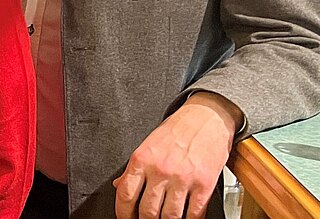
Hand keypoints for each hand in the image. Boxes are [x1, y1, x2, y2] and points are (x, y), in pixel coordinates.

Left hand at [113, 92, 242, 218]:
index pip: (125, 194)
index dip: (123, 213)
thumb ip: (134, 168)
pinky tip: (185, 218)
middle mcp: (161, 170)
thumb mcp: (148, 145)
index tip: (125, 218)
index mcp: (142, 159)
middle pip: (147, 210)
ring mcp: (183, 178)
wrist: (206, 117)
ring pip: (170, 216)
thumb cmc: (177, 131)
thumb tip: (119, 186)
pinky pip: (194, 213)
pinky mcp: (204, 184)